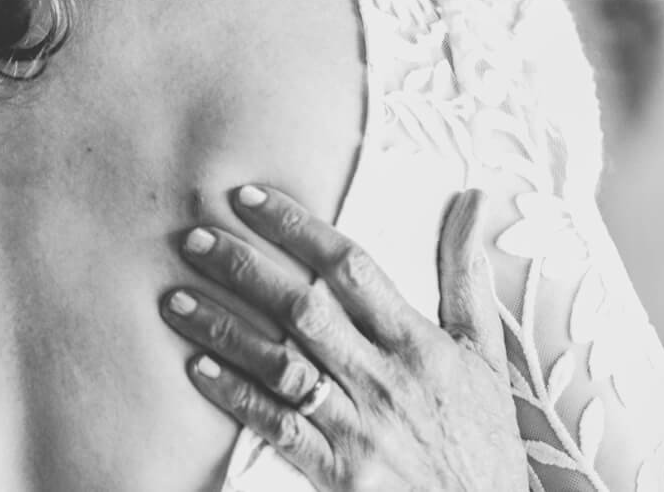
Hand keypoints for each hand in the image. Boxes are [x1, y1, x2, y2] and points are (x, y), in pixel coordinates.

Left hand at [161, 185, 523, 490]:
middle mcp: (385, 380)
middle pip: (303, 310)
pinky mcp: (338, 474)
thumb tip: (471, 199)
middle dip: (244, 269)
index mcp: (418, 343)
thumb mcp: (487, 352)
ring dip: (222, 328)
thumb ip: (467, 275)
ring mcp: (358, 428)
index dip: (298, 227)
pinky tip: (197, 368)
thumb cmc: (483, 435)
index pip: (351, 267)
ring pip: (279, 366)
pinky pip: (276, 427)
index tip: (251, 199)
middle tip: (196, 240)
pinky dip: (235, 396)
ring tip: (175, 299)